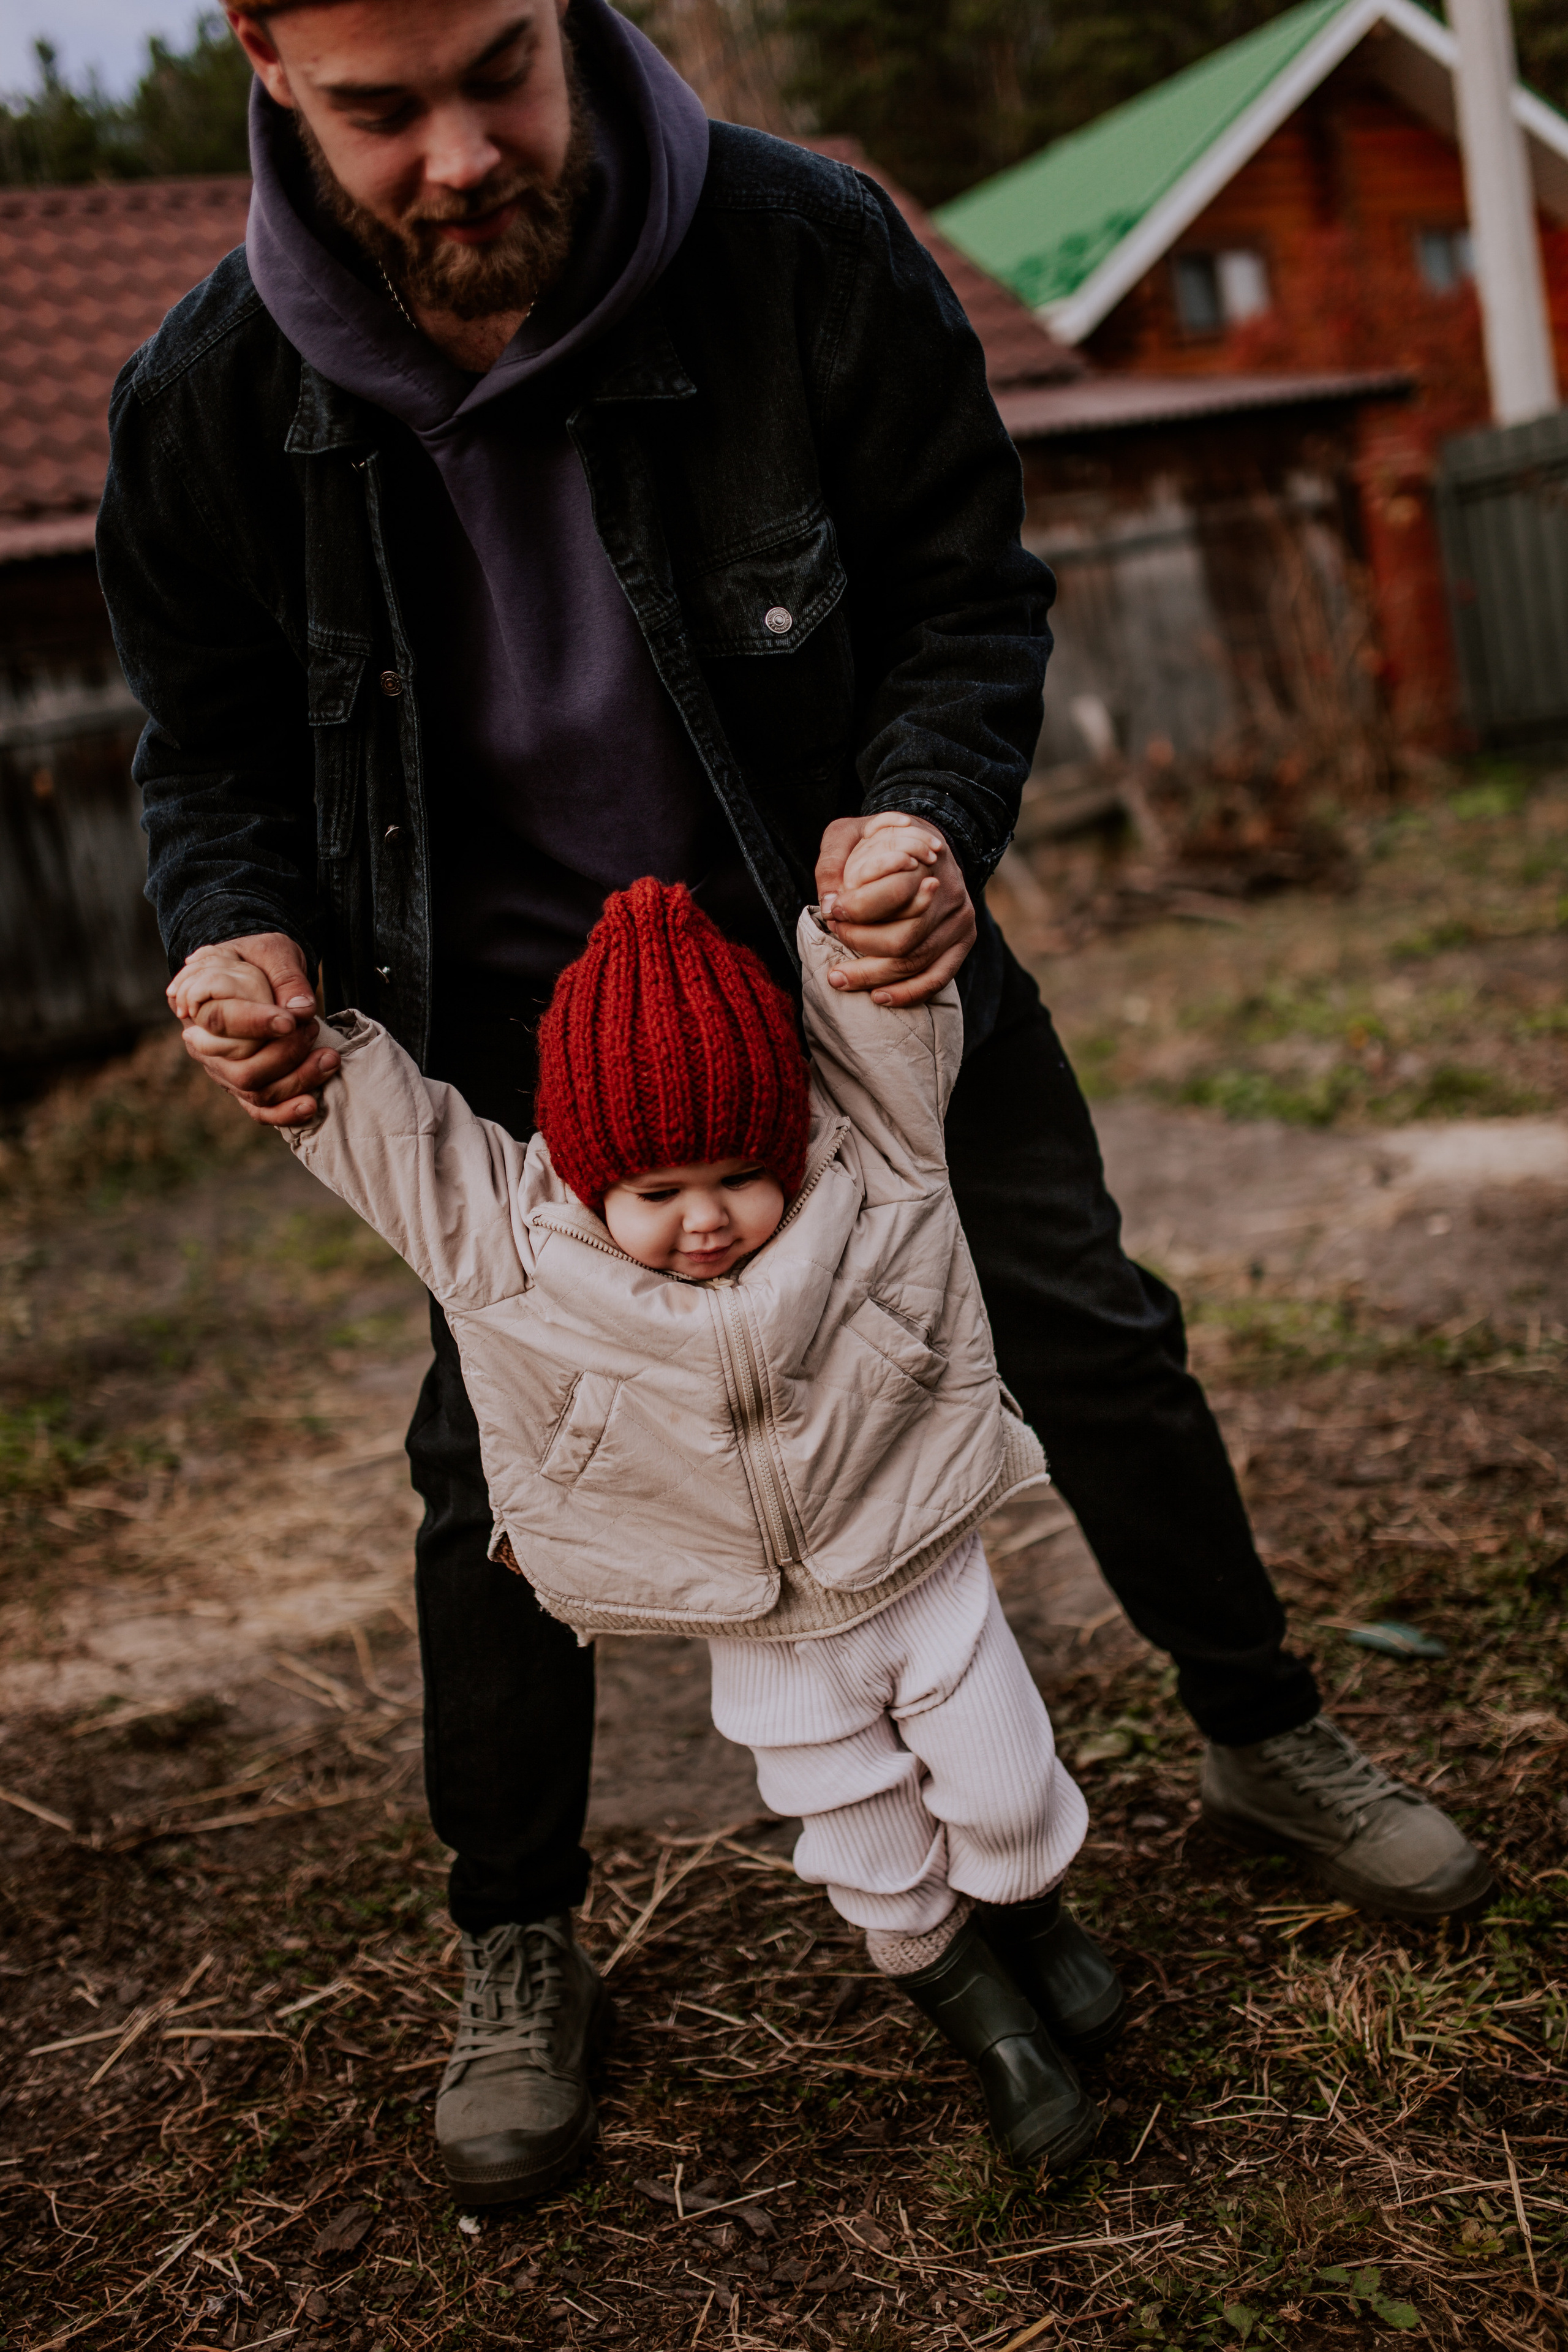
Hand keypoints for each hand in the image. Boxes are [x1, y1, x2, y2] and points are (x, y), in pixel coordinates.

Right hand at [169, 932, 339, 1125]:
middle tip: (314, 1029)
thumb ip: (285, 975)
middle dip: (285, 1055)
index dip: (257, 1024)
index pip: (220, 1022)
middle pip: (240, 1069)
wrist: (255, 972)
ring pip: (255, 1093)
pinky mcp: (243, 1087)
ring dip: (297, 1081)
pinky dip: (286, 1113)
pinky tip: (312, 1105)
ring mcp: (223, 1070)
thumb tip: (302, 1010)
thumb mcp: (271, 950)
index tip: (291, 1021)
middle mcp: (205, 1045)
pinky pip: (260, 1112)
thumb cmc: (257, 959)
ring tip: (329, 1058)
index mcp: (199, 1004)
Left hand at [815, 811, 976, 1004]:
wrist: (925, 843)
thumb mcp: (851, 833)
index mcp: (924, 861)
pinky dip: (907, 993)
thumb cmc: (880, 841)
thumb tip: (828, 904)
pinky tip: (878, 996)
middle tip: (834, 939)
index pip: (894, 893)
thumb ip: (834, 862)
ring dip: (873, 976)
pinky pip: (938, 977)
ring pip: (916, 961)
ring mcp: (959, 920)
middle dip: (860, 945)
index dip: (857, 910)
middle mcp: (949, 893)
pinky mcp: (963, 941)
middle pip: (903, 938)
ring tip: (838, 978)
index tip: (832, 913)